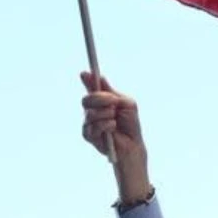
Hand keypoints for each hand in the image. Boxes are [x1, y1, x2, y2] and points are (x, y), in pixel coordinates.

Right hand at [80, 73, 151, 203]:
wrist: (133, 145)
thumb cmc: (130, 124)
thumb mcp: (126, 104)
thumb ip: (112, 92)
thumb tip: (100, 77)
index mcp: (102, 101)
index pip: (91, 87)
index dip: (87, 79)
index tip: (85, 73)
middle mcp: (93, 110)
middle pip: (87, 99)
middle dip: (100, 99)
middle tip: (113, 101)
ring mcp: (89, 123)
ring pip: (90, 113)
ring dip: (106, 114)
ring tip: (115, 119)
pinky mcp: (88, 135)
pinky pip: (92, 126)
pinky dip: (105, 125)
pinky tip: (113, 128)